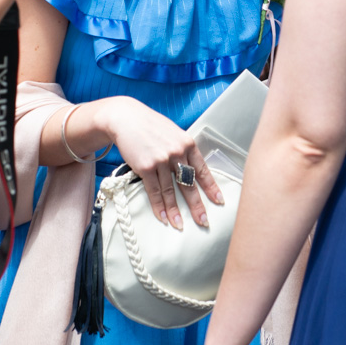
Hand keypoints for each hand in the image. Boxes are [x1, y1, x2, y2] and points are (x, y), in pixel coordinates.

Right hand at [97, 97, 223, 229]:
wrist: (126, 118)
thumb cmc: (151, 126)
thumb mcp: (173, 133)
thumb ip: (183, 150)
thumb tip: (190, 171)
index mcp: (188, 144)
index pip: (202, 170)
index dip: (211, 188)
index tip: (219, 202)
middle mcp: (177, 152)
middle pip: (189, 184)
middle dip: (197, 205)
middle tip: (203, 222)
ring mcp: (161, 160)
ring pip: (171, 191)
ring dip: (175, 211)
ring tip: (180, 226)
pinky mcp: (146, 166)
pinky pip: (154, 191)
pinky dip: (159, 206)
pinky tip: (163, 217)